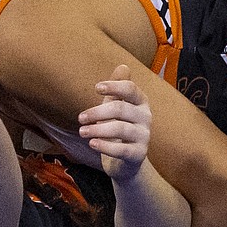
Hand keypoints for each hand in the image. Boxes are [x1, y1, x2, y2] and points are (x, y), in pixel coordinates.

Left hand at [78, 64, 151, 178]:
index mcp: (141, 102)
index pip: (130, 89)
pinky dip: (105, 146)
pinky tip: (92, 144)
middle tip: (80, 118)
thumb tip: (123, 65)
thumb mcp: (116, 106)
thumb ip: (117, 89)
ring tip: (82, 131)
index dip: (114, 86)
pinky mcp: (139, 154)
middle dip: (97, 112)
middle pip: (120, 109)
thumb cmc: (118, 128)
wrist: (126, 161)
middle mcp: (146, 117)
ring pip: (120, 129)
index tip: (96, 87)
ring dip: (98, 129)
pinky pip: (122, 150)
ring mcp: (144, 136)